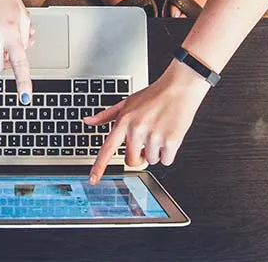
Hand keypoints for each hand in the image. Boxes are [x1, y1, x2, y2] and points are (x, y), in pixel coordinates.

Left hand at [85, 60, 210, 183]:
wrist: (179, 88)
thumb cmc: (153, 95)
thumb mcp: (126, 102)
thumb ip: (106, 115)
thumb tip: (88, 121)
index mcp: (124, 121)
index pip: (108, 148)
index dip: (99, 166)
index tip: (93, 180)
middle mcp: (137, 130)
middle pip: (131, 161)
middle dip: (139, 156)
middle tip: (145, 141)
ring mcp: (153, 136)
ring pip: (150, 161)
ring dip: (155, 152)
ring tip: (159, 132)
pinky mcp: (171, 141)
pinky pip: (166, 161)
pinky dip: (169, 153)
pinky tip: (169, 135)